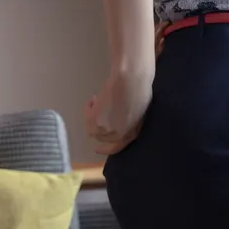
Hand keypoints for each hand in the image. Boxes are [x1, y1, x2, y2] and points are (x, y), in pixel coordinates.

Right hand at [84, 21, 167, 156]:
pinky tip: (94, 99)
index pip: (119, 147)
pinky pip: (88, 122)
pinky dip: (88, 111)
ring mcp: (110, 130)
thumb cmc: (140, 86)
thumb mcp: (139, 104)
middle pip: (103, 141)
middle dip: (98, 128)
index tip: (98, 148)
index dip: (108, 148)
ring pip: (94, 131)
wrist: (132, 79)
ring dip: (93, 116)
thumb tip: (125, 111)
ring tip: (97, 101)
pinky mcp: (99, 123)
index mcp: (135, 131)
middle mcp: (123, 135)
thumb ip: (132, 112)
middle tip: (93, 116)